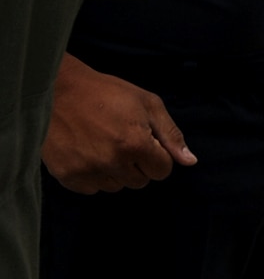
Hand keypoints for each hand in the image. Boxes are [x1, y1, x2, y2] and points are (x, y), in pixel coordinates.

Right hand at [42, 55, 195, 192]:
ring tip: (104, 144)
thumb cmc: (107, 93)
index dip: (158, 155)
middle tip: (122, 139)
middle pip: (140, 181)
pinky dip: (93, 175)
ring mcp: (87, 171)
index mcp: (136, 144)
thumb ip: (171, 135)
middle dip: (138, 164)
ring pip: (116, 186)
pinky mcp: (67, 176)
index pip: (162, 171)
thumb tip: (190, 161)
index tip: (146, 140)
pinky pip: (92, 188)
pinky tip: (88, 152)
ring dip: (116, 171)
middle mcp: (112, 162)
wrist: (57, 90)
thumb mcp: (148, 104)